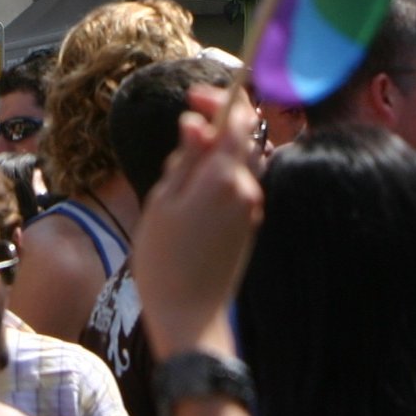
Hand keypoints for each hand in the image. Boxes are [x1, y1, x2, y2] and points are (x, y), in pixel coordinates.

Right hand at [134, 85, 262, 358]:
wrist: (189, 318)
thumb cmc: (164, 259)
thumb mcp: (163, 200)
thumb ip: (185, 157)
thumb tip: (197, 121)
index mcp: (225, 177)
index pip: (239, 118)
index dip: (219, 99)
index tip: (191, 98)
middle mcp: (247, 188)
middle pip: (244, 136)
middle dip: (217, 124)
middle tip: (183, 132)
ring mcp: (252, 208)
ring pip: (242, 160)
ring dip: (218, 151)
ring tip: (181, 168)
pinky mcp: (249, 225)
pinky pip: (240, 184)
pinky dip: (221, 174)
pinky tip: (192, 193)